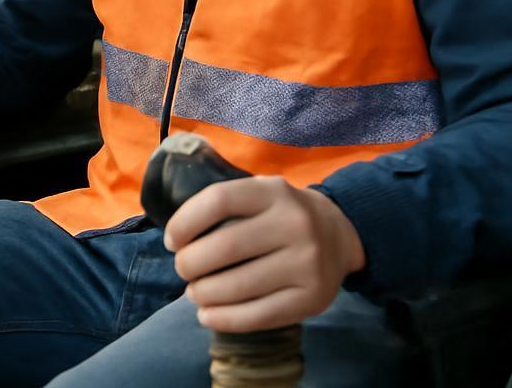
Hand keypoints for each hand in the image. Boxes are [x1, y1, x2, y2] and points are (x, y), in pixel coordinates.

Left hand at [164, 176, 364, 332]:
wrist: (340, 235)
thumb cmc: (281, 215)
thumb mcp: (260, 194)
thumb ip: (225, 207)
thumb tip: (175, 240)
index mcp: (273, 191)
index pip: (218, 200)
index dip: (184, 222)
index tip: (172, 240)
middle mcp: (294, 223)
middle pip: (225, 247)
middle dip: (190, 264)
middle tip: (183, 270)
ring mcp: (307, 263)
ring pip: (238, 286)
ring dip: (203, 294)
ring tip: (195, 293)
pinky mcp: (312, 298)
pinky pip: (259, 315)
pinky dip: (224, 319)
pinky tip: (208, 315)